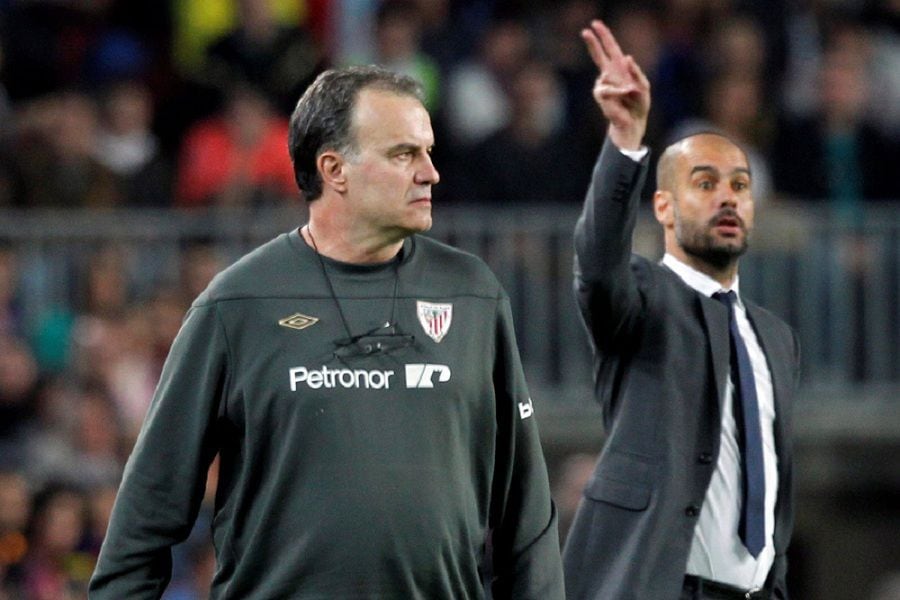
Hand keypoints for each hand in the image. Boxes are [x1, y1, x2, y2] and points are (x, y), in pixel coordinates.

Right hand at [581, 19, 649, 150]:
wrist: (632, 122)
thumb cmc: (639, 104)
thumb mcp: (643, 86)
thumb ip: (636, 72)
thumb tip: (627, 58)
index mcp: (620, 68)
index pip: (610, 49)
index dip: (603, 36)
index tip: (595, 24)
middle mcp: (609, 74)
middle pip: (598, 55)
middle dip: (593, 42)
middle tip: (585, 30)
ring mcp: (603, 84)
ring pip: (607, 76)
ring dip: (622, 86)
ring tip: (630, 95)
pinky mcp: (601, 94)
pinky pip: (607, 87)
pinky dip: (618, 91)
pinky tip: (625, 95)